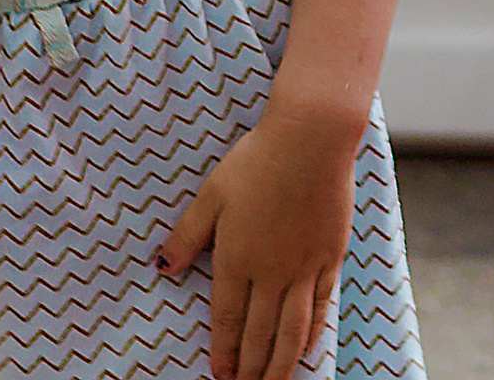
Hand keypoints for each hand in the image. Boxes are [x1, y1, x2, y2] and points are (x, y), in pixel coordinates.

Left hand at [159, 109, 357, 379]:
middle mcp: (271, 271)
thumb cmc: (259, 159)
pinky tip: (306, 348)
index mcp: (237, 258)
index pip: (228, 320)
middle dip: (250, 370)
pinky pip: (321, 304)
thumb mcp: (212, 193)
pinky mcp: (330, 255)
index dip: (224, 353)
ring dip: (280, 364)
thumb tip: (163, 266)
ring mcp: (304, 265)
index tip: (220, 377)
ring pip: (291, 330)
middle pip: (259, 335)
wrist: (312, 137)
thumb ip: (187, 235)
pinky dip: (312, 332)